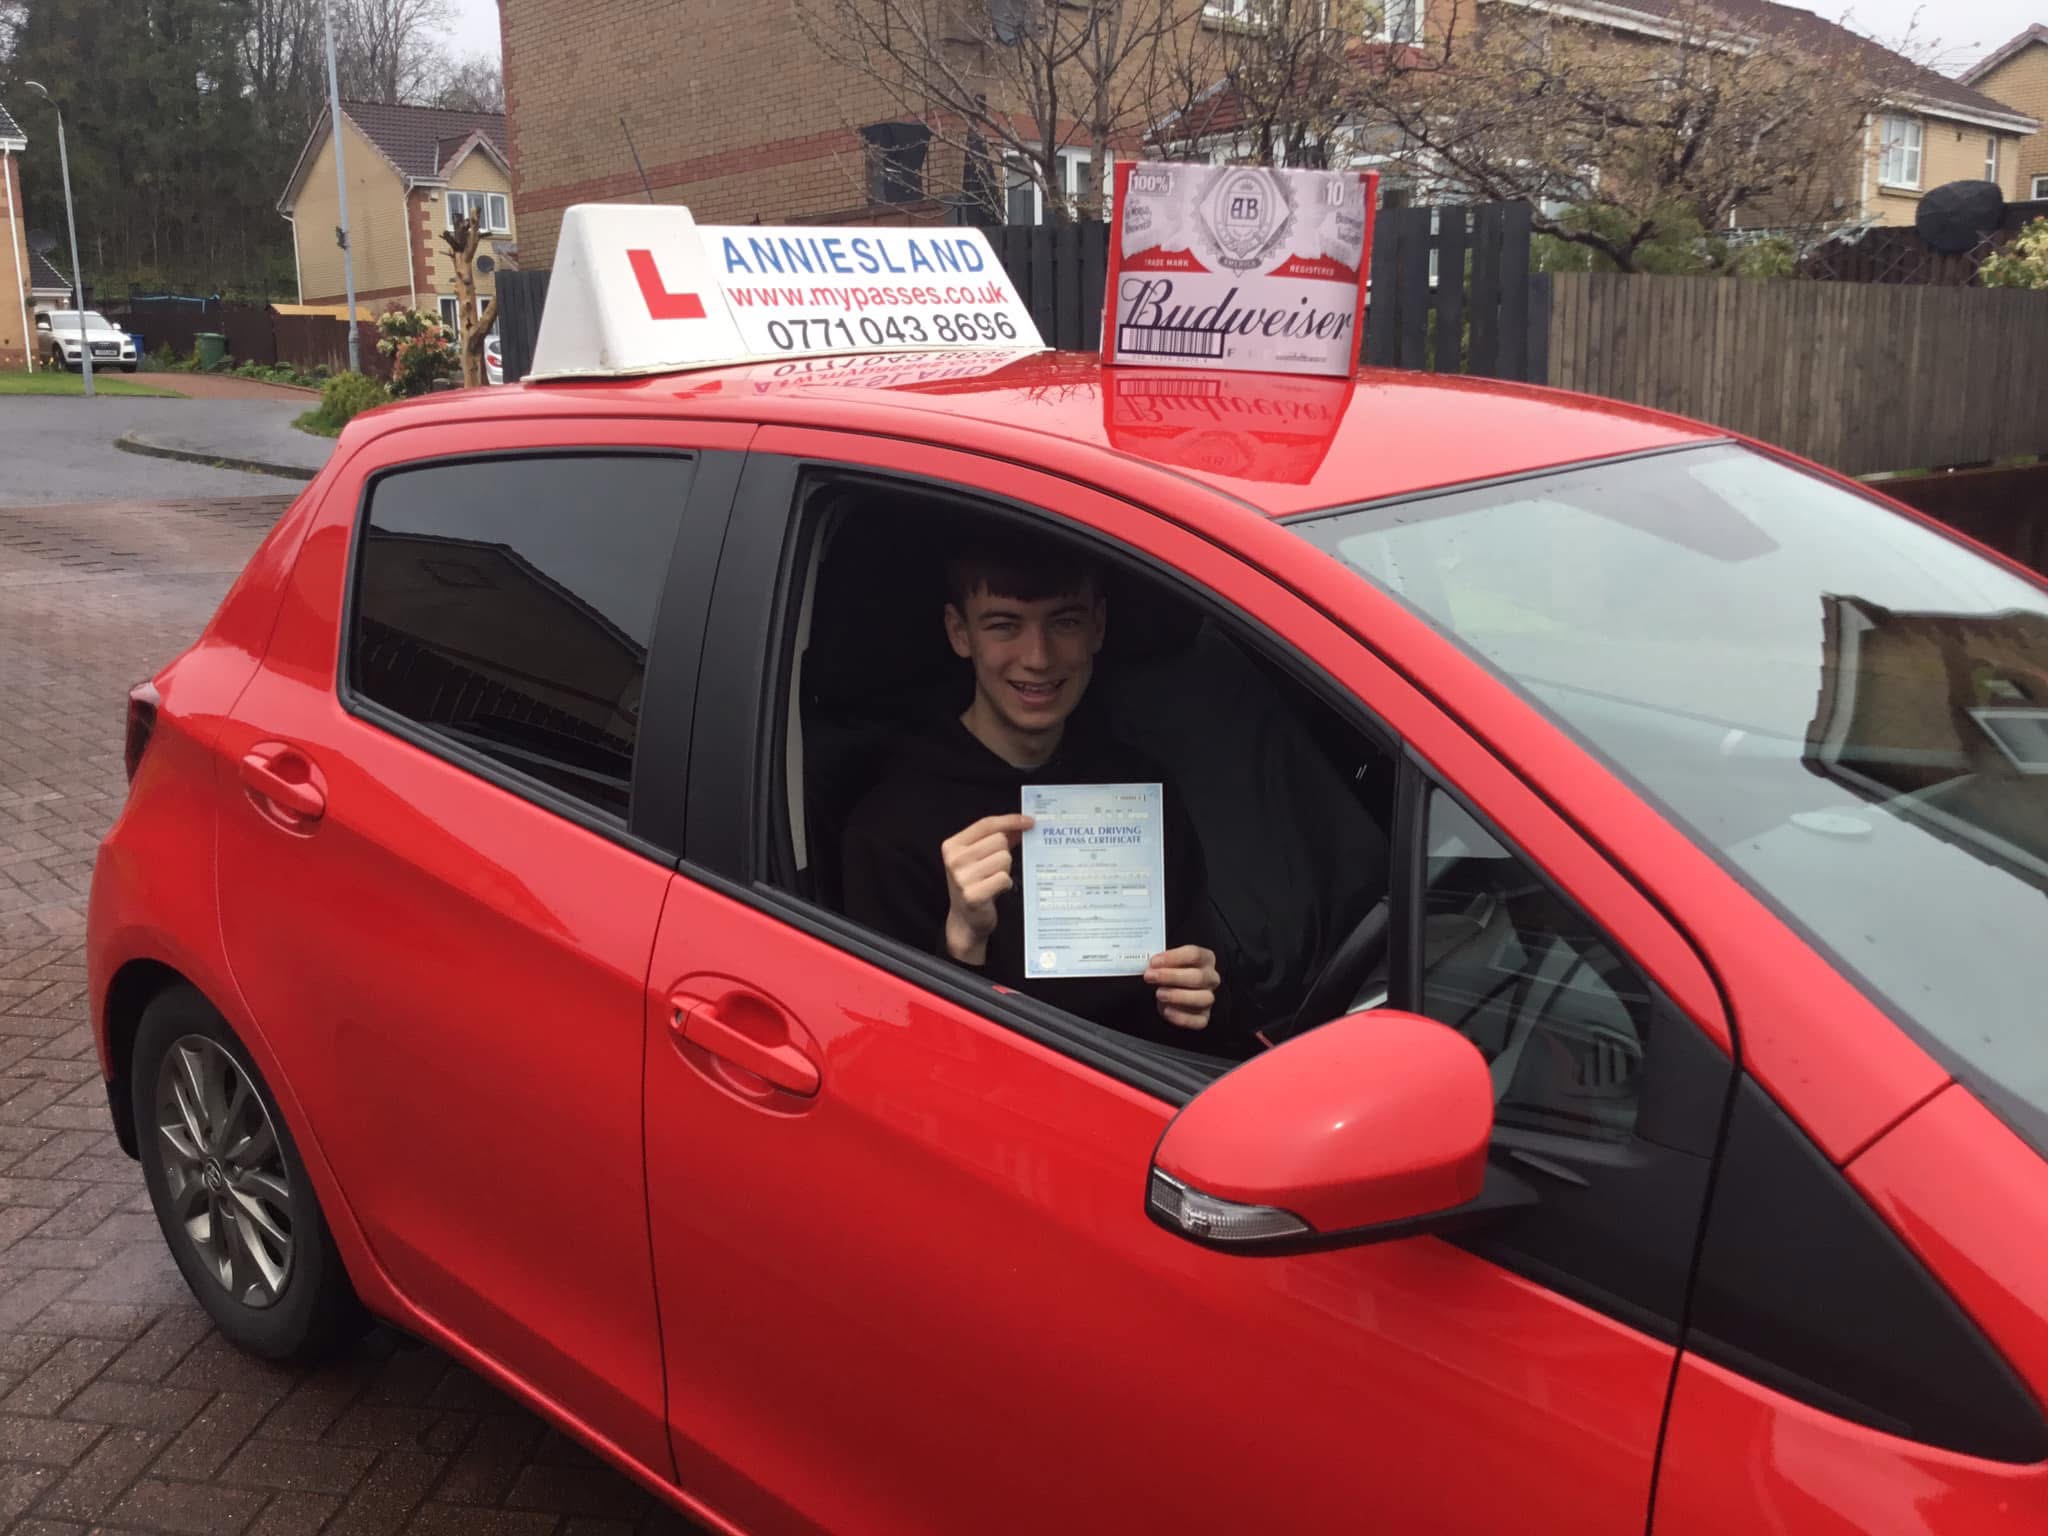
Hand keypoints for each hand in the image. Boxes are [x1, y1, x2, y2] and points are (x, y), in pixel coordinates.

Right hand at [941, 814, 1033, 964]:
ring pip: (1004, 858)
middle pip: (999, 840)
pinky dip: (1005, 884)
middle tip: (994, 869)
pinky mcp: (973, 895)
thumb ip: (998, 838)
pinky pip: (1004, 878)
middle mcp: (954, 860)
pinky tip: (995, 890)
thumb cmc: (975, 884)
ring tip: (993, 880)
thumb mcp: (980, 857)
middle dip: (1004, 853)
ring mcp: (962, 878)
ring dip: (1004, 870)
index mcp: (952, 846)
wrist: (966, 920)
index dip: (1010, 820)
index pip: (986, 824)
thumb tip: (1020, 825)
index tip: (1029, 822)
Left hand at [1145, 945, 1219, 1031]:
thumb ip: (1162, 961)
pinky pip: (1198, 1021)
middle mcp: (1211, 978)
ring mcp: (1208, 998)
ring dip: (1178, 996)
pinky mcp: (1204, 1016)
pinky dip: (1182, 1017)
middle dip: (1171, 977)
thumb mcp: (1166, 963)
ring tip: (1159, 994)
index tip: (1154, 962)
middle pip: (1198, 976)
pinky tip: (1167, 1010)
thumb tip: (1151, 965)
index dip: (1173, 958)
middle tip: (1151, 977)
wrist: (1168, 991)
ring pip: (1203, 998)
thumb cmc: (1169, 973)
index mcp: (1205, 959)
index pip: (1195, 954)